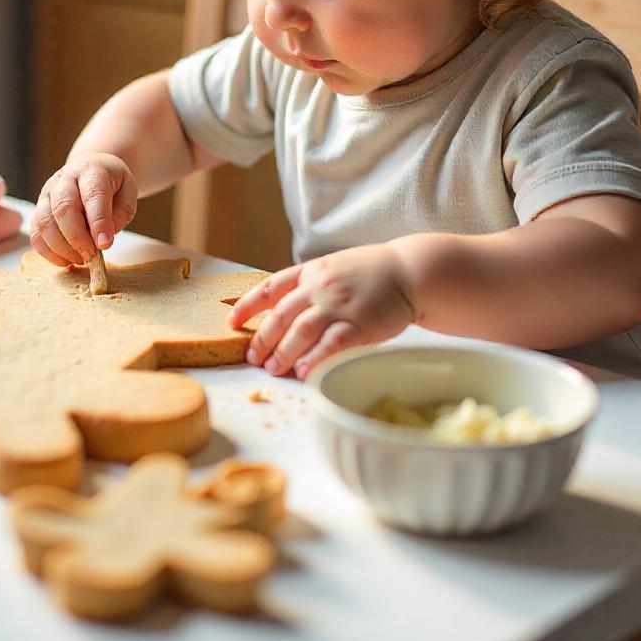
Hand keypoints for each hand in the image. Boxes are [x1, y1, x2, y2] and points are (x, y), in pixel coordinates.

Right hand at [30, 153, 136, 266]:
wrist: (91, 169)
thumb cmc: (111, 185)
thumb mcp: (127, 194)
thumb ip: (120, 214)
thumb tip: (102, 238)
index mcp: (91, 171)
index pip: (93, 195)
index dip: (98, 222)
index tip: (104, 244)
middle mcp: (64, 180)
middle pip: (63, 209)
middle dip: (77, 238)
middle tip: (91, 256)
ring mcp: (47, 194)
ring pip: (45, 223)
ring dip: (62, 248)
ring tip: (81, 259)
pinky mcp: (38, 210)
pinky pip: (36, 234)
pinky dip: (49, 252)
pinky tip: (66, 260)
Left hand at [228, 244, 414, 380]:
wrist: (409, 271)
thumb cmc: (370, 274)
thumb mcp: (332, 268)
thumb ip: (308, 287)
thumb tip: (280, 315)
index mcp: (310, 272)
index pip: (269, 287)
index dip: (247, 305)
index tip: (230, 322)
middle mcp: (319, 286)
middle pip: (280, 315)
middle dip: (262, 339)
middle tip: (252, 358)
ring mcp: (338, 304)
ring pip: (300, 330)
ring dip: (283, 352)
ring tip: (273, 369)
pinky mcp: (359, 323)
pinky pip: (330, 344)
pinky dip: (314, 359)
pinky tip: (304, 373)